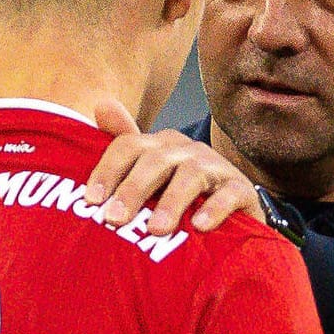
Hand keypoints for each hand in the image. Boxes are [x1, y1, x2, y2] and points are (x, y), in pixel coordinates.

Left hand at [85, 98, 262, 235]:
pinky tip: (199, 227)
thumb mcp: (150, 175)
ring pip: (191, 175)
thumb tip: (101, 104)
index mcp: (160, 145)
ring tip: (155, 229)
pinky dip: (214, 209)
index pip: (128, 146)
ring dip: (171, 202)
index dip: (107, 170)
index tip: (91, 200)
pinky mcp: (241, 190)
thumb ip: (124, 147)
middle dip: (132, 189)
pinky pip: (228, 194)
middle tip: (114, 219)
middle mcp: (187, 150)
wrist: (233, 216)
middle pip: (155, 161)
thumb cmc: (182, 196)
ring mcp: (216, 168)